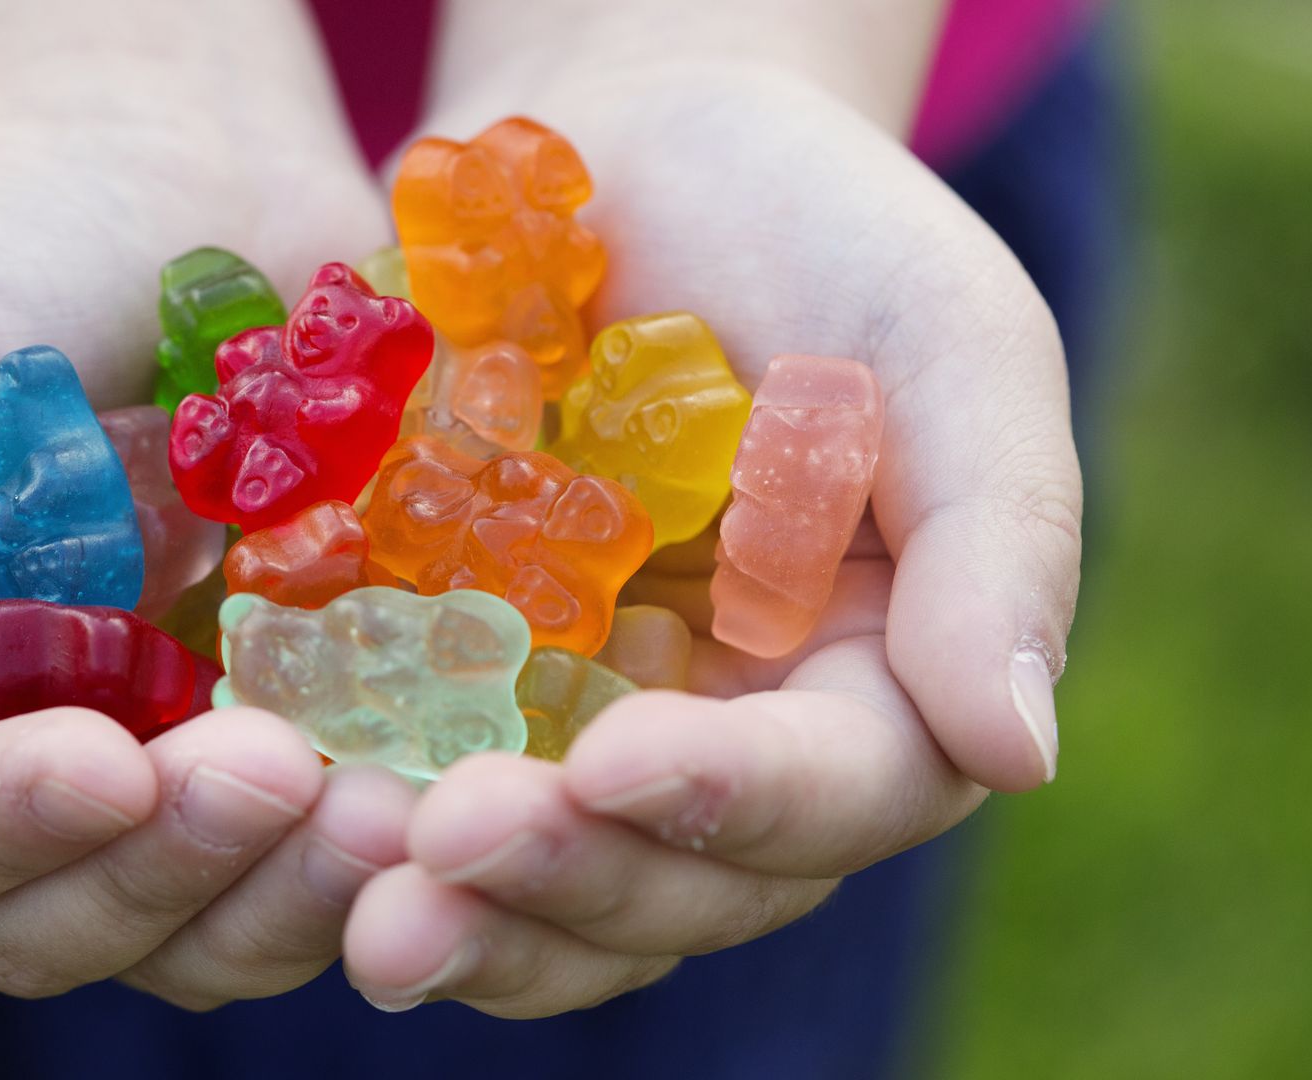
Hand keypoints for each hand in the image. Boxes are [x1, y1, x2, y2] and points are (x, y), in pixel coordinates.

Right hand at [0, 6, 421, 1006]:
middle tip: (279, 778)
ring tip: (381, 816)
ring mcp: (145, 776)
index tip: (113, 765)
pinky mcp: (278, 743)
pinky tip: (436, 784)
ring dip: (283, 894)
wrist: (143, 183)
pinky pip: (312, 854)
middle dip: (162, 872)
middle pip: (54, 923)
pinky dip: (365, 847)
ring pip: (195, 926)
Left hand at [344, 63, 1080, 1015]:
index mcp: (879, 680)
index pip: (836, 792)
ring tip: (354, 884)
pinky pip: (427, 795)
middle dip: (568, 881)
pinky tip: (295, 805)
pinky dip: (369, 823)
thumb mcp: (940, 335)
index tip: (612, 767)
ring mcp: (596, 733)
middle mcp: (738, 743)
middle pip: (682, 881)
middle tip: (440, 851)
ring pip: (553, 887)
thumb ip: (996, 532)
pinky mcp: (471, 696)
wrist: (629, 160)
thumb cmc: (809, 223)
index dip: (733, 803)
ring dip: (462, 908)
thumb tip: (1016, 753)